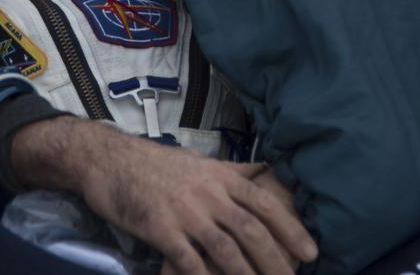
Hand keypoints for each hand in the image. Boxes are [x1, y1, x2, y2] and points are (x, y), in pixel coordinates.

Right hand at [11, 117, 316, 273]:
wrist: (109, 159)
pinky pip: (188, 261)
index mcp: (222, 177)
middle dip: (276, 261)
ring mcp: (185, 212)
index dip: (290, 229)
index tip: (310, 252)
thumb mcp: (201, 162)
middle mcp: (209, 193)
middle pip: (252, 231)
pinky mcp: (160, 228)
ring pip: (226, 249)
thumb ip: (234, 171)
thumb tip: (266, 170)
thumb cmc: (156, 163)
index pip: (265, 204)